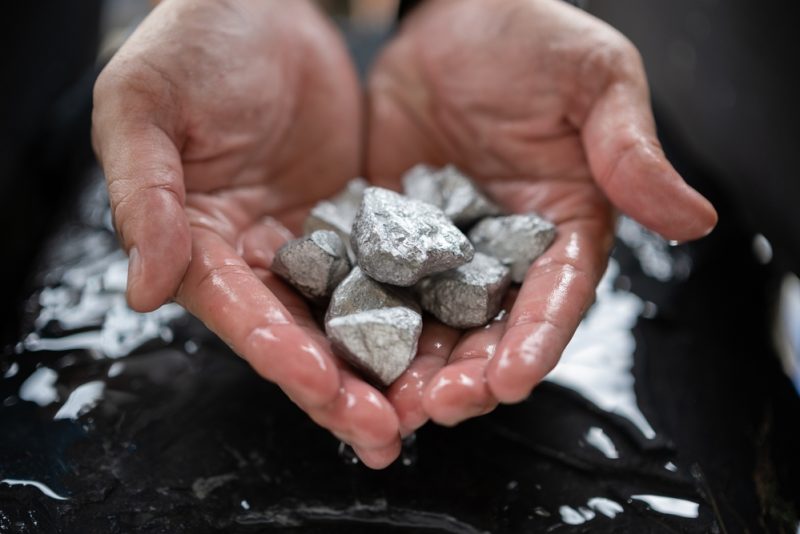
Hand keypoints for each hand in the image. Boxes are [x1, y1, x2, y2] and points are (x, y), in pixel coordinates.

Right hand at [92, 0, 401, 467]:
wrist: (261, 2)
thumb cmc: (190, 42)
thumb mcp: (144, 107)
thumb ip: (144, 197)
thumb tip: (146, 288)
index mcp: (200, 242)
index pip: (240, 312)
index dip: (279, 353)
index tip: (322, 386)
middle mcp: (257, 255)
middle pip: (299, 335)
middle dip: (341, 388)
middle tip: (385, 434)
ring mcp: (312, 242)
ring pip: (350, 317)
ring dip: (384, 367)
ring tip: (428, 407)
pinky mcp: (358, 221)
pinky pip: (390, 270)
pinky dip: (415, 308)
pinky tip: (449, 338)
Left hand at [367, 0, 716, 433]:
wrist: (453, 18)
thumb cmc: (533, 40)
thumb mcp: (593, 81)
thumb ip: (629, 151)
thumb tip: (694, 219)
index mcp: (559, 230)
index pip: (553, 298)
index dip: (535, 341)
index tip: (512, 379)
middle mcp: (500, 255)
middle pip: (487, 331)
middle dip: (467, 375)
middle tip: (438, 405)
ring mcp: (439, 252)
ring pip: (427, 325)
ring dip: (411, 367)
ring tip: (388, 401)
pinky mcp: (387, 237)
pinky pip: (371, 285)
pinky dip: (358, 320)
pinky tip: (337, 348)